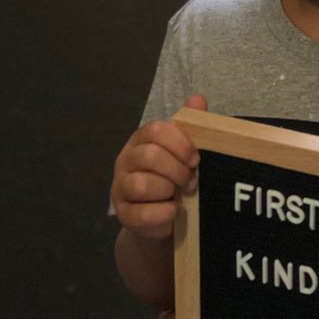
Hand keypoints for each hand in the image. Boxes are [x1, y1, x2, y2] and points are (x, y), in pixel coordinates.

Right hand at [111, 94, 206, 240]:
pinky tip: (173, 210)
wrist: (164, 219)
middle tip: (191, 180)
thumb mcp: (184, 152)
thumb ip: (190, 126)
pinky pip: (142, 213)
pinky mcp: (124, 214)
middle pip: (150, 156)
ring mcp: (121, 187)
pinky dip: (164, 212)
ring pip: (142, 184)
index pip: (156, 130)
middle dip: (177, 170)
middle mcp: (126, 160)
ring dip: (169, 190)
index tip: (196, 158)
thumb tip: (198, 99)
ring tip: (180, 195)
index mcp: (142, 140)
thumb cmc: (175, 179)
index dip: (180, 144)